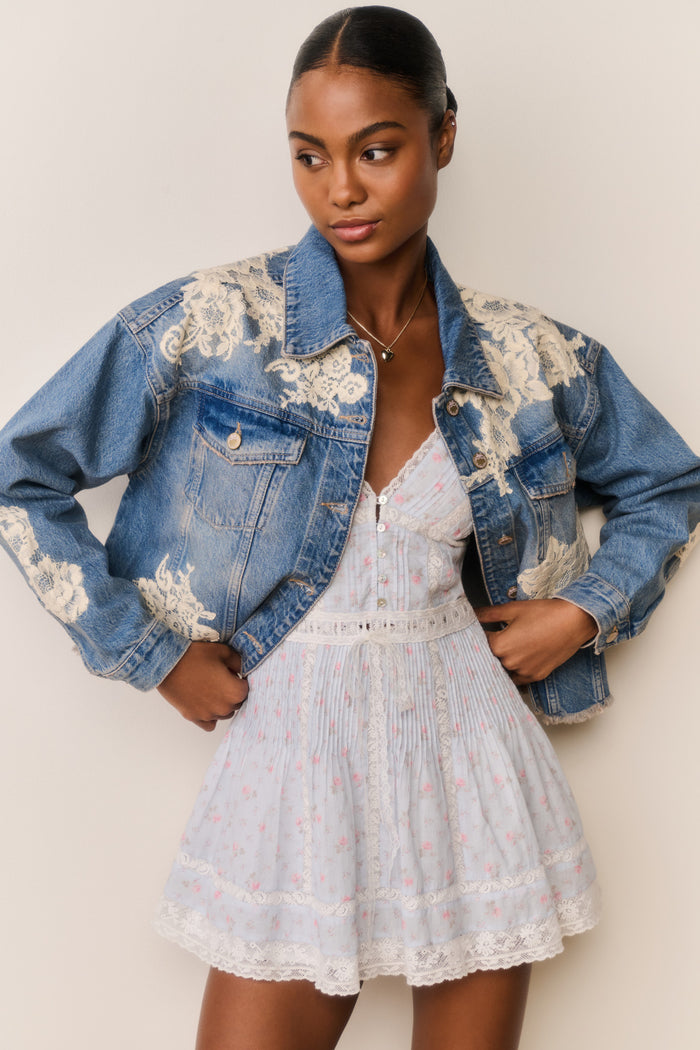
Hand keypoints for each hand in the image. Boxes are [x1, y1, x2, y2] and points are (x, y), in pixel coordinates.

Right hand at [157, 642, 248, 730]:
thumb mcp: (224, 652)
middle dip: (232, 692)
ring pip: (224, 713)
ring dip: (221, 703)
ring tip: (210, 688)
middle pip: (236, 702)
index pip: (246, 689)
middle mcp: (224, 708)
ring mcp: (208, 715)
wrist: (167, 664)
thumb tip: (242, 671)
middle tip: (220, 678)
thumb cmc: (195, 656)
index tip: (232, 672)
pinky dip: (210, 715)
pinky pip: (209, 723)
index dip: (240, 679)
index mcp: (234, 692)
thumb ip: (239, 663)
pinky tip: (205, 703)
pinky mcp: (193, 718)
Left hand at [475, 598, 597, 685]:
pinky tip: (518, 660)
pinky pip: (518, 678)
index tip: (477, 632)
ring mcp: (523, 672)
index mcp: (500, 645)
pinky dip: (515, 671)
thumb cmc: (544, 613)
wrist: (573, 622)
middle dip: (489, 650)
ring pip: (503, 670)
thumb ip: (489, 614)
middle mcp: (510, 663)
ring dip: (502, 662)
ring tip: (508, 649)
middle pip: (490, 659)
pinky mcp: (536, 676)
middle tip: (493, 640)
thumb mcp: (513, 609)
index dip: (477, 636)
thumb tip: (472, 613)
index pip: (479, 643)